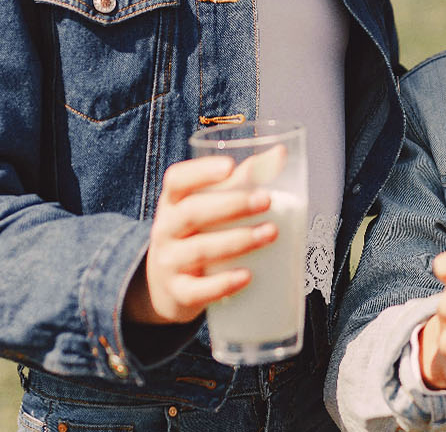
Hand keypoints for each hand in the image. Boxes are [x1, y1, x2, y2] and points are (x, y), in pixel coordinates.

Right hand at [123, 156, 278, 326]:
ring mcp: (169, 263)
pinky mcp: (179, 293)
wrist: (166, 287)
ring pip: (198, 250)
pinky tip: (247, 276)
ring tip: (270, 233)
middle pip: (191, 212)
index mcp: (173, 202)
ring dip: (237, 240)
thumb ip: (242, 181)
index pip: (176, 180)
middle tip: (266, 200)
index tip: (230, 167)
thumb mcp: (208, 208)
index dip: (200, 172)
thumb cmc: (197, 235)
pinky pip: (197, 291)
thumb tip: (280, 152)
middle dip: (231, 205)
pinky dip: (222, 284)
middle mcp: (166, 229)